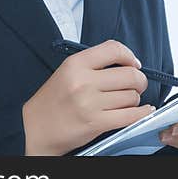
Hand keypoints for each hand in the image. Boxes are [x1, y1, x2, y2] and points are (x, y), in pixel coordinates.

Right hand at [21, 40, 155, 154]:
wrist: (34, 129)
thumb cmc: (53, 100)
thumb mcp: (67, 71)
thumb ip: (94, 63)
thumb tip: (129, 63)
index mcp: (76, 64)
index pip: (114, 49)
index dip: (130, 55)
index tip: (134, 64)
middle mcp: (83, 81)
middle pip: (130, 74)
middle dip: (139, 80)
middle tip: (137, 84)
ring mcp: (89, 103)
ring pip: (132, 96)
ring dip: (135, 100)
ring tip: (126, 101)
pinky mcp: (95, 124)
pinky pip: (130, 116)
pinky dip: (142, 113)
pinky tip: (143, 111)